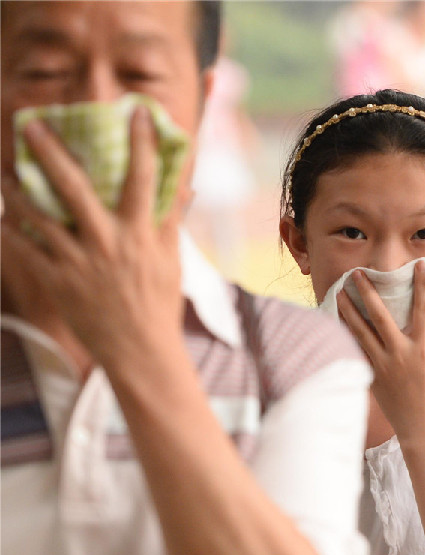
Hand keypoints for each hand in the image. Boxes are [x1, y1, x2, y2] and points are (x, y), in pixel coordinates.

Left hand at [1, 106, 187, 368]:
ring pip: (37, 216)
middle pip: (74, 188)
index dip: (141, 142)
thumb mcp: (172, 260)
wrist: (141, 351)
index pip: (142, 178)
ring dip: (16, 189)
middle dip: (50, 152)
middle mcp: (106, 243)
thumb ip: (172, 220)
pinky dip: (10, 230)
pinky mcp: (58, 283)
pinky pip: (25, 251)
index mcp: (139, 235)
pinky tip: (3, 215)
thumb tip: (184, 186)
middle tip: (30, 124)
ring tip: (4, 170)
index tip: (136, 112)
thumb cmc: (159, 304)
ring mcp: (78, 263)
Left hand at [336, 260, 424, 451]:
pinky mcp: (372, 374)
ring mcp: (383, 364)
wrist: (422, 427)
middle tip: (357, 273)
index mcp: (423, 348)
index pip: (423, 309)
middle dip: (368, 292)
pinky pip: (356, 349)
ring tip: (338, 293)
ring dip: (349, 310)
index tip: (420, 266)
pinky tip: (338, 320)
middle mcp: (400, 353)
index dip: (422, 285)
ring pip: (361, 331)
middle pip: (381, 316)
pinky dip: (346, 333)